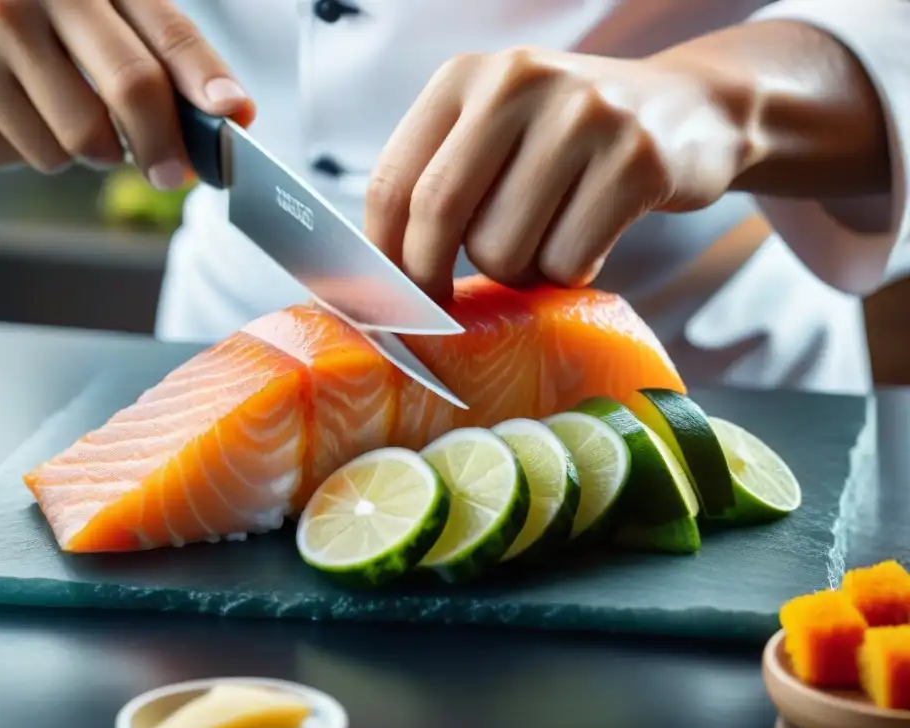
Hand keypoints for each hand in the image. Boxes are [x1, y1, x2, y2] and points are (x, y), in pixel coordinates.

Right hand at [0, 0, 254, 187]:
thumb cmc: (54, 4)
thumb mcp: (119, 4)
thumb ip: (177, 52)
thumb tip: (235, 110)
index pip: (152, 51)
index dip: (196, 97)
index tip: (224, 135)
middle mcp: (11, 6)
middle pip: (110, 115)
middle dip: (153, 151)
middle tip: (168, 169)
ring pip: (67, 151)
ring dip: (87, 148)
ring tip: (66, 103)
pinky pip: (19, 161)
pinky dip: (34, 149)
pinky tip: (20, 107)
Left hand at [364, 46, 753, 299]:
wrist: (690, 112)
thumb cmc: (571, 142)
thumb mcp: (497, 132)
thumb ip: (442, 181)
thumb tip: (385, 278)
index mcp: (465, 77)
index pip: (392, 180)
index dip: (381, 254)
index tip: (387, 298)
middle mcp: (518, 83)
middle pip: (438, 211)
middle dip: (429, 278)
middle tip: (442, 306)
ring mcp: (582, 117)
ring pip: (502, 248)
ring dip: (516, 274)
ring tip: (545, 244)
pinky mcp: (636, 160)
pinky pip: (568, 260)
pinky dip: (569, 273)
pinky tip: (588, 241)